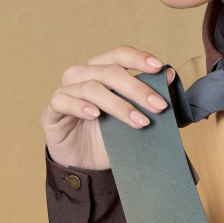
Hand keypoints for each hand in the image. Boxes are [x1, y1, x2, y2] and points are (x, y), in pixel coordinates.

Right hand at [42, 46, 174, 169]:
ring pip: (91, 87)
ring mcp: (66, 92)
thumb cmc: (110, 139)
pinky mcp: (52, 111)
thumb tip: (171, 75)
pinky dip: (80, 106)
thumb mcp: (134, 120)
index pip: (119, 55)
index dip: (138, 58)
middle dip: (137, 89)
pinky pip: (64, 101)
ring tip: (139, 122)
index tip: (158, 67)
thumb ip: (150, 99)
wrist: (86, 166)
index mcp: (102, 71)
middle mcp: (82, 76)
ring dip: (118, 104)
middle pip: (109, 71)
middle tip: (158, 106)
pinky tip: (96, 115)